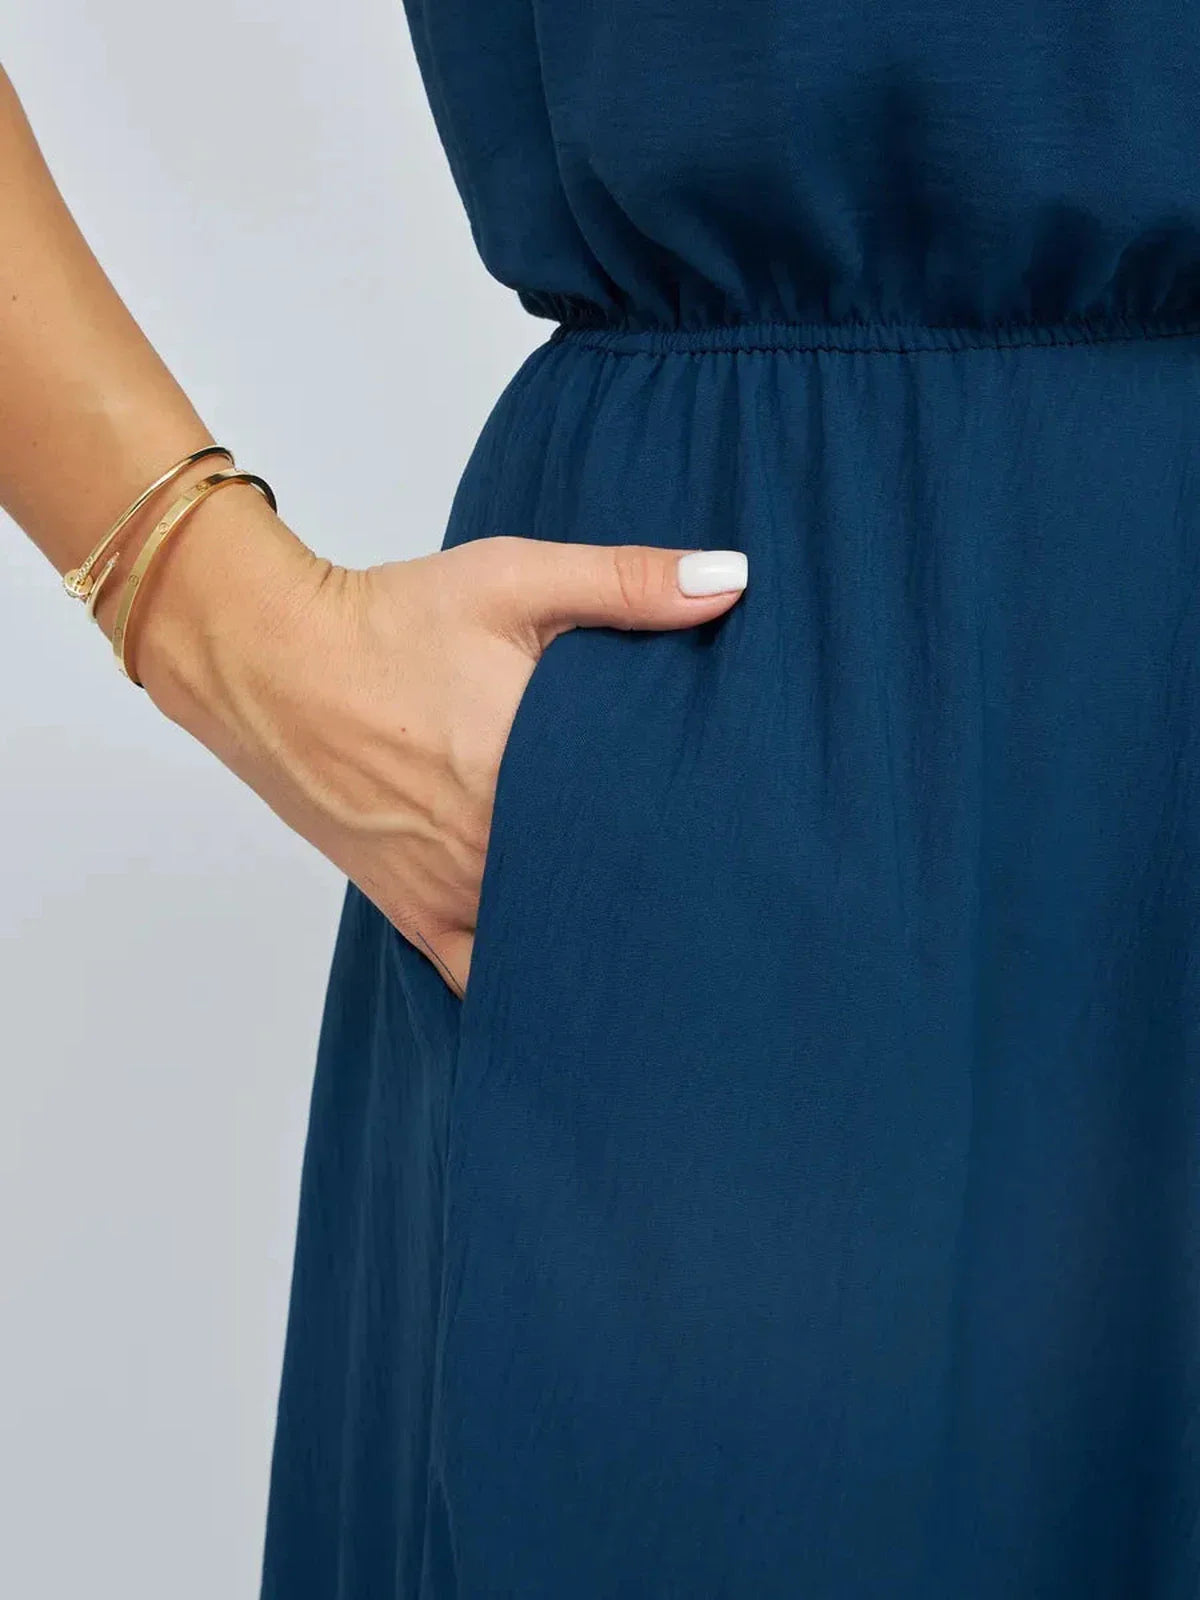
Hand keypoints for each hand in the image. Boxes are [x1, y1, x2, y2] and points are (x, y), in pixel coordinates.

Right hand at [134, 499, 747, 998]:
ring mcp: (452, 891)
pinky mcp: (412, 912)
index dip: (702, 839)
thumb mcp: (512, 579)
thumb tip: (731, 580)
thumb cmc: (388, 620)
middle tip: (715, 894)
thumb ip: (626, 583)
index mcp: (532, 772)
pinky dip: (523, 985)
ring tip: (656, 941)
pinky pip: (480, 977)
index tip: (742, 840)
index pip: (649, 829)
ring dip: (598, 942)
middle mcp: (495, 848)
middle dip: (658, 894)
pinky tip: (565, 987)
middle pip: (607, 896)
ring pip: (551, 948)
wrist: (268, 660)